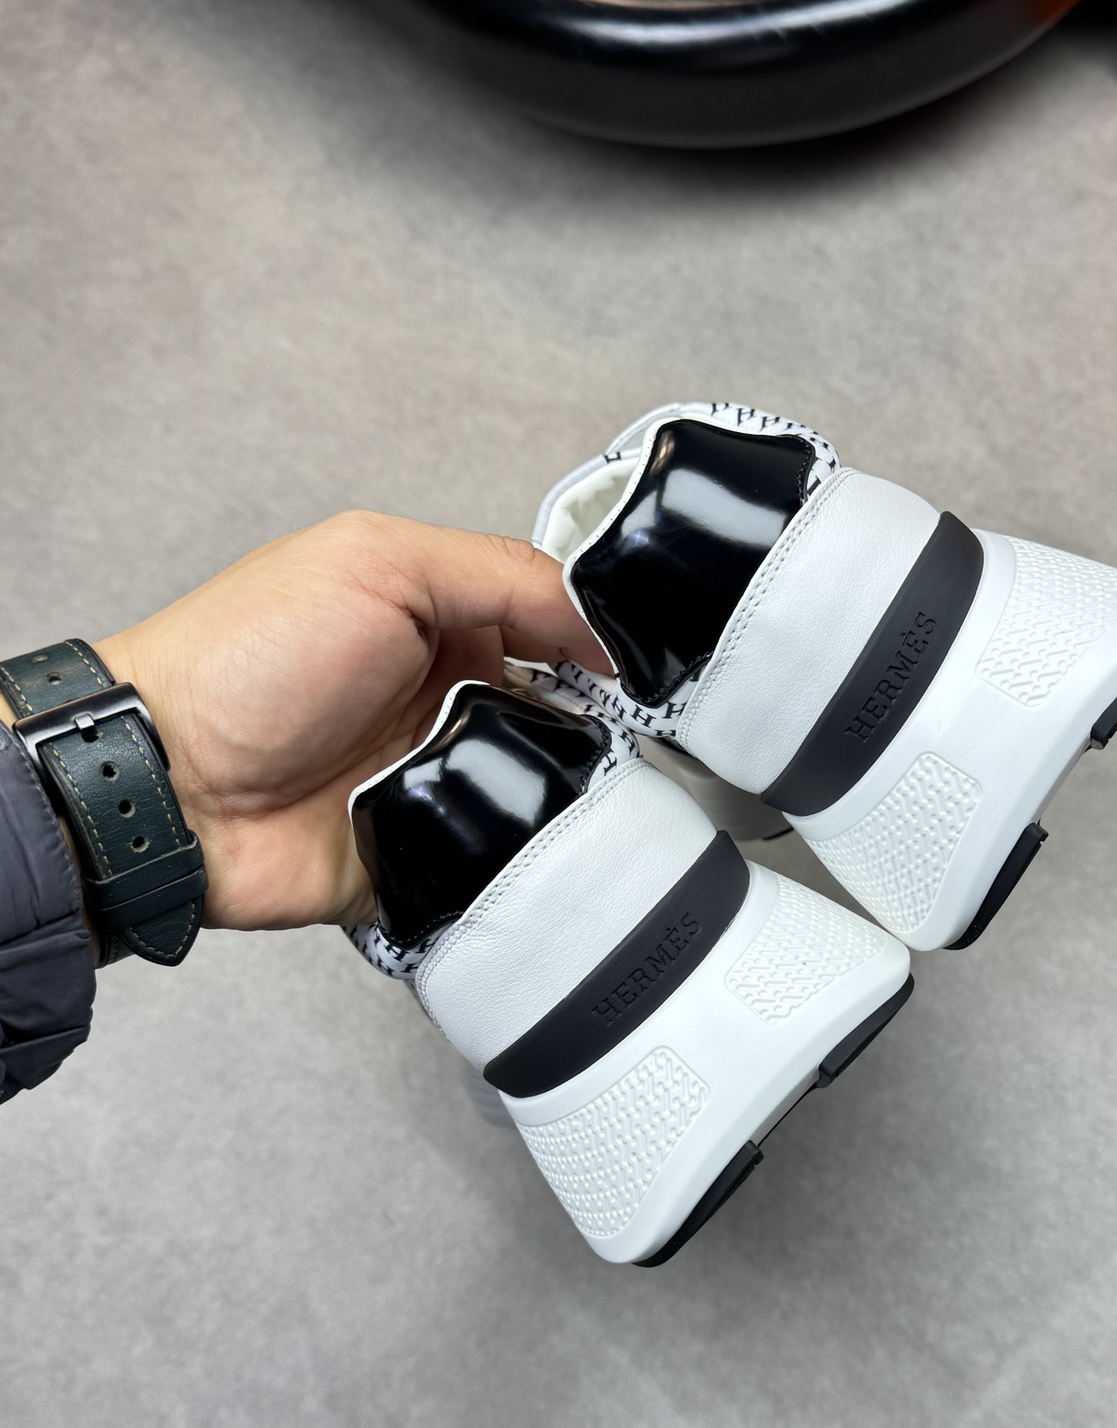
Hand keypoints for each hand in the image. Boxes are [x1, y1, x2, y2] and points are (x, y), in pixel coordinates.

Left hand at [95, 511, 609, 930]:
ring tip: (552, 780)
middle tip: (609, 727)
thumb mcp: (379, 565)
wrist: (165, 789)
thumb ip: (499, 575)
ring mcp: (431, 777)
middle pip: (561, 712)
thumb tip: (596, 619)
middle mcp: (439, 696)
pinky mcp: (424, 855)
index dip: (599, 638)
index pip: (550, 621)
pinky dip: (514, 853)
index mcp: (433, 617)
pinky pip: (499, 862)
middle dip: (590, 722)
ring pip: (541, 790)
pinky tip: (523, 838)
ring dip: (553, 787)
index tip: (640, 661)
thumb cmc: (242, 662)